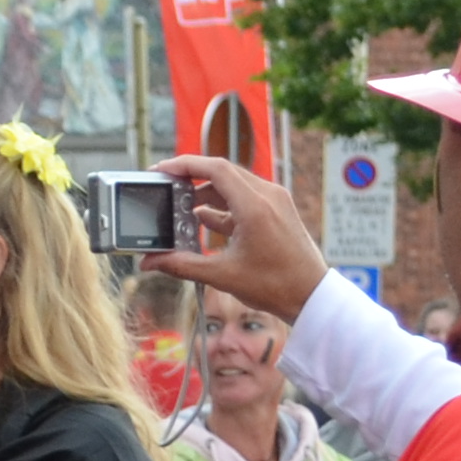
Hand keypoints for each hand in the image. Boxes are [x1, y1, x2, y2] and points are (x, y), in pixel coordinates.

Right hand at [143, 156, 332, 320]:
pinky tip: (204, 221)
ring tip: (182, 212)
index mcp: (255, 206)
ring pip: (233, 185)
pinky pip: (244, 197)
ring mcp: (275, 201)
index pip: (215, 168)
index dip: (184, 165)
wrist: (311, 296)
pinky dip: (222, 205)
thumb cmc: (274, 286)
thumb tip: (149, 261)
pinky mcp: (277, 210)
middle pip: (222, 173)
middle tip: (166, 189)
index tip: (161, 171)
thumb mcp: (221, 275)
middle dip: (190, 179)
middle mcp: (268, 196)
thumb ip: (181, 264)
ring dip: (206, 194)